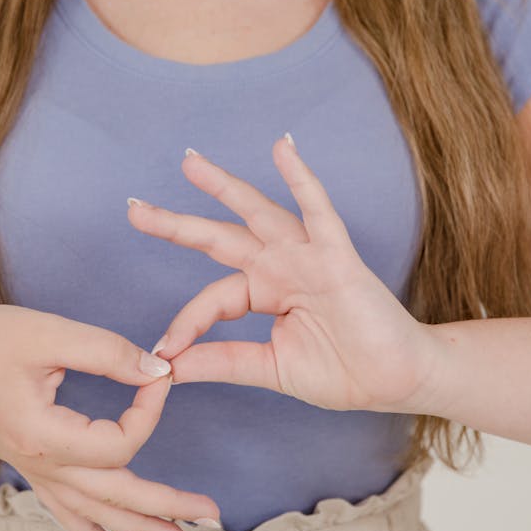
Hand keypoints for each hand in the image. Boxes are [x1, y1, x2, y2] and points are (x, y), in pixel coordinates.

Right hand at [0, 304, 220, 530]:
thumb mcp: (49, 332)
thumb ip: (107, 352)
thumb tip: (158, 370)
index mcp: (46, 434)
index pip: (119, 443)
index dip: (149, 412)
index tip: (160, 376)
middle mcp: (41, 464)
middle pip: (115, 496)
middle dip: (166, 506)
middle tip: (211, 514)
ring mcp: (34, 471)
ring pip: (95, 512)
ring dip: (139, 528)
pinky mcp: (30, 466)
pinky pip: (66, 511)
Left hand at [126, 134, 437, 413]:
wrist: (397, 381)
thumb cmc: (344, 372)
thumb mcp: (270, 368)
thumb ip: (223, 361)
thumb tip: (169, 367)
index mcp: (264, 293)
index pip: (213, 299)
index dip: (187, 323)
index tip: (165, 353)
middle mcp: (280, 268)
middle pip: (219, 238)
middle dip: (177, 224)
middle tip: (133, 209)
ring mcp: (307, 258)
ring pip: (257, 214)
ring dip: (224, 187)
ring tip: (189, 163)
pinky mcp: (338, 258)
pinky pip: (317, 212)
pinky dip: (301, 179)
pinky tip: (282, 149)